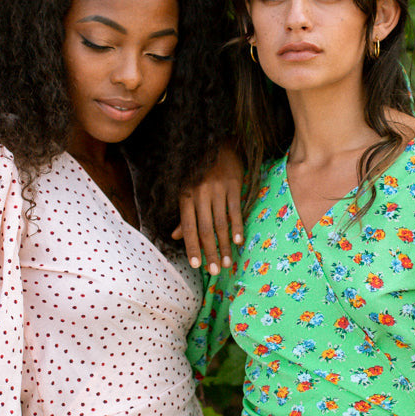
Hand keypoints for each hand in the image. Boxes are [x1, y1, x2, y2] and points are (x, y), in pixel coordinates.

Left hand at [172, 144, 244, 273]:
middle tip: (215, 271)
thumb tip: (176, 237)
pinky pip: (235, 210)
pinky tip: (238, 242)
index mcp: (185, 196)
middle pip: (205, 229)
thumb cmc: (200, 171)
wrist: (219, 144)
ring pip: (221, 223)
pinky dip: (237, 227)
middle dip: (210, 252)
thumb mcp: (187, 190)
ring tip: (227, 263)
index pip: (188, 227)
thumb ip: (183, 215)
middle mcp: (200, 193)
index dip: (192, 247)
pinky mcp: (233, 184)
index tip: (197, 265)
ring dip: (225, 245)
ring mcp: (217, 188)